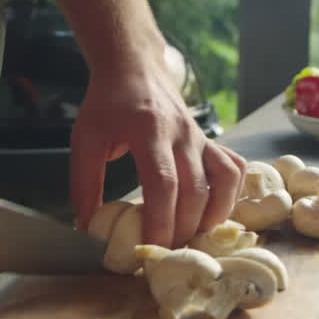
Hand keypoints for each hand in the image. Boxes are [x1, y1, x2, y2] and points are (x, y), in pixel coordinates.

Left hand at [70, 64, 244, 248]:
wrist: (134, 66)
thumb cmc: (107, 104)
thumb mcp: (85, 140)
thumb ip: (84, 186)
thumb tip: (87, 231)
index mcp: (148, 129)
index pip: (163, 184)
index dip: (160, 221)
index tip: (150, 248)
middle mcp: (182, 133)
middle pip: (195, 191)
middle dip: (182, 229)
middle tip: (165, 252)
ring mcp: (201, 136)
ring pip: (224, 182)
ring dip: (211, 216)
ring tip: (190, 236)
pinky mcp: (211, 140)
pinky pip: (233, 170)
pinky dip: (229, 195)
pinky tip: (211, 211)